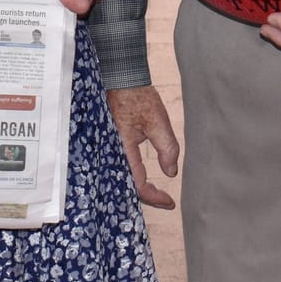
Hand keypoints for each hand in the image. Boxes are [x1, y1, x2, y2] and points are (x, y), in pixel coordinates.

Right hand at [105, 84, 179, 209]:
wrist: (121, 78)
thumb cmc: (138, 97)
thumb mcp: (159, 122)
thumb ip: (167, 149)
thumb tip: (171, 173)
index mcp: (123, 149)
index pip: (138, 185)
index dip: (154, 197)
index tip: (170, 203)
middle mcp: (113, 152)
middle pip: (127, 186)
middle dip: (146, 197)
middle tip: (165, 201)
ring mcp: (110, 148)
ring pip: (122, 177)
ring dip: (138, 187)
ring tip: (156, 193)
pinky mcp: (111, 143)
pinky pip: (120, 166)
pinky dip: (131, 175)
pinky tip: (142, 177)